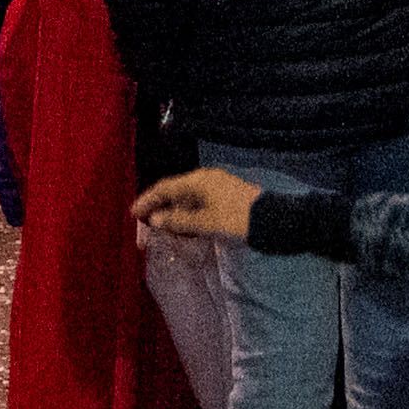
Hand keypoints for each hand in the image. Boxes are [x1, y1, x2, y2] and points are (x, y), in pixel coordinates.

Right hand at [132, 169, 263, 242]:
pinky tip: (186, 227)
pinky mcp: (227, 198)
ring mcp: (218, 188)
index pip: (165, 188)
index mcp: (199, 180)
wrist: (275, 221)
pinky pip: (200, 204)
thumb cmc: (238, 219)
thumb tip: (155, 220)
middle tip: (145, 223)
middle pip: (176, 191)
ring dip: (175, 213)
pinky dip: (189, 215)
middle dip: (160, 207)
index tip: (133, 213)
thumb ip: (179, 221)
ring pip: (189, 199)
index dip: (148, 200)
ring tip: (163, 228)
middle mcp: (207, 179)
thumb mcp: (207, 222)